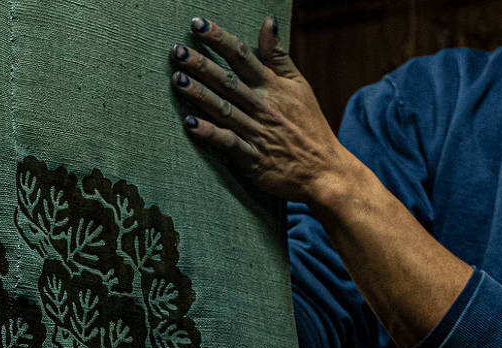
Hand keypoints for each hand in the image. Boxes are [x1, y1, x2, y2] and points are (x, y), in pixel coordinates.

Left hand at [170, 17, 349, 203]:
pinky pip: (229, 143)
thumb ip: (279, 56)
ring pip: (225, 109)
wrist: (324, 170)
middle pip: (228, 82)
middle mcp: (263, 108)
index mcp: (273, 88)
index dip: (220, 39)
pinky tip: (190, 124)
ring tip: (177, 79)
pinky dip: (210, 133)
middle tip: (177, 50)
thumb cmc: (310, 126)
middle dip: (202, 65)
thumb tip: (268, 21)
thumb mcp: (300, 86)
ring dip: (200, 94)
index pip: (244, 57)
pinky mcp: (252, 159)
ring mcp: (257, 133)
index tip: (198, 24)